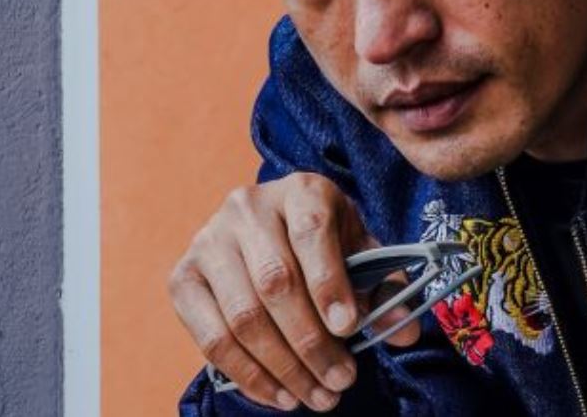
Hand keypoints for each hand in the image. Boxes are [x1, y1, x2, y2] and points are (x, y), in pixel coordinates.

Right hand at [169, 171, 419, 411]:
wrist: (270, 228)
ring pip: (243, 314)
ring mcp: (209, 240)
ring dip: (283, 367)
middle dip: (311, 342)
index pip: (311, 232)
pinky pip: (211, 337)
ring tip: (316, 396)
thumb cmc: (321, 242)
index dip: (329, 283)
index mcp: (299, 190)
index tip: (349, 330)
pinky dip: (247, 375)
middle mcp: (247, 207)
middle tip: (341, 380)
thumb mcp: (357, 250)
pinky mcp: (183, 276)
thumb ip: (382, 286)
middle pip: (275, 281)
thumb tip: (403, 331)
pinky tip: (279, 394)